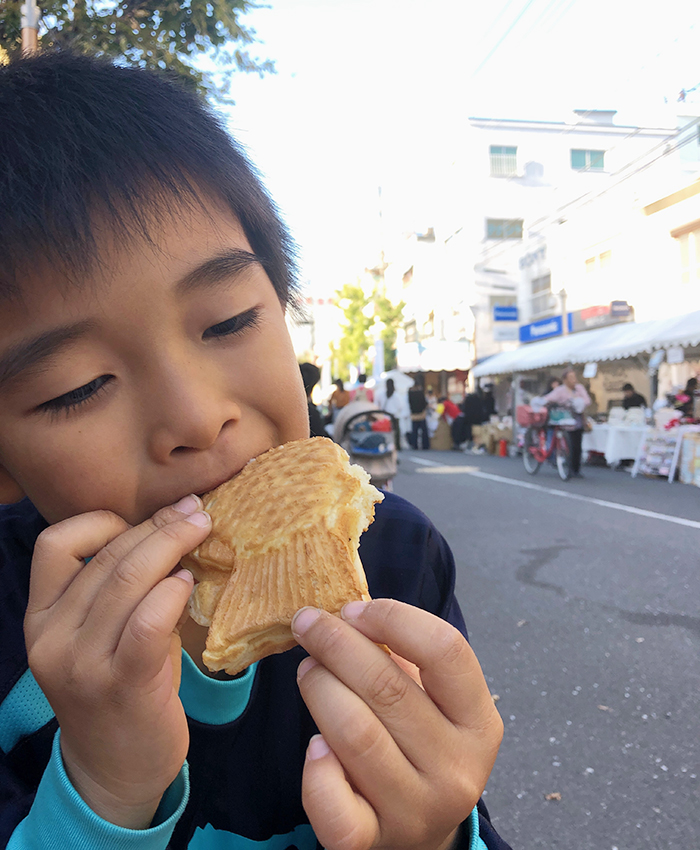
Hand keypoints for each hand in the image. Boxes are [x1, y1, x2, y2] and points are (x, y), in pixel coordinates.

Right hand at [24, 497, 210, 828]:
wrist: (116, 768)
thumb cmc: (119, 686)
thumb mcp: (102, 632)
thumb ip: (119, 586)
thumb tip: (172, 523)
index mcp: (40, 617)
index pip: (54, 544)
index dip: (103, 521)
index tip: (146, 519)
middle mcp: (51, 637)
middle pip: (106, 557)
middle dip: (159, 526)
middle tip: (196, 512)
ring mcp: (82, 663)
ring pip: (127, 580)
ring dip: (173, 546)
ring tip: (202, 533)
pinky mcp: (120, 684)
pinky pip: (148, 621)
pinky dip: (173, 591)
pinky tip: (189, 583)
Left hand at [292, 599, 502, 849]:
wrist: (421, 831)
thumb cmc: (419, 741)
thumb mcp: (432, 698)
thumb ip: (400, 654)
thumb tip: (344, 610)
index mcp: (479, 722)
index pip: (446, 651)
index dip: (393, 618)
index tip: (353, 609)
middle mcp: (457, 769)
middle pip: (388, 688)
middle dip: (336, 643)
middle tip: (308, 624)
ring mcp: (416, 810)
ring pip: (355, 733)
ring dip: (319, 688)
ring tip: (308, 670)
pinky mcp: (372, 842)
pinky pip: (333, 804)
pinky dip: (316, 768)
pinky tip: (314, 744)